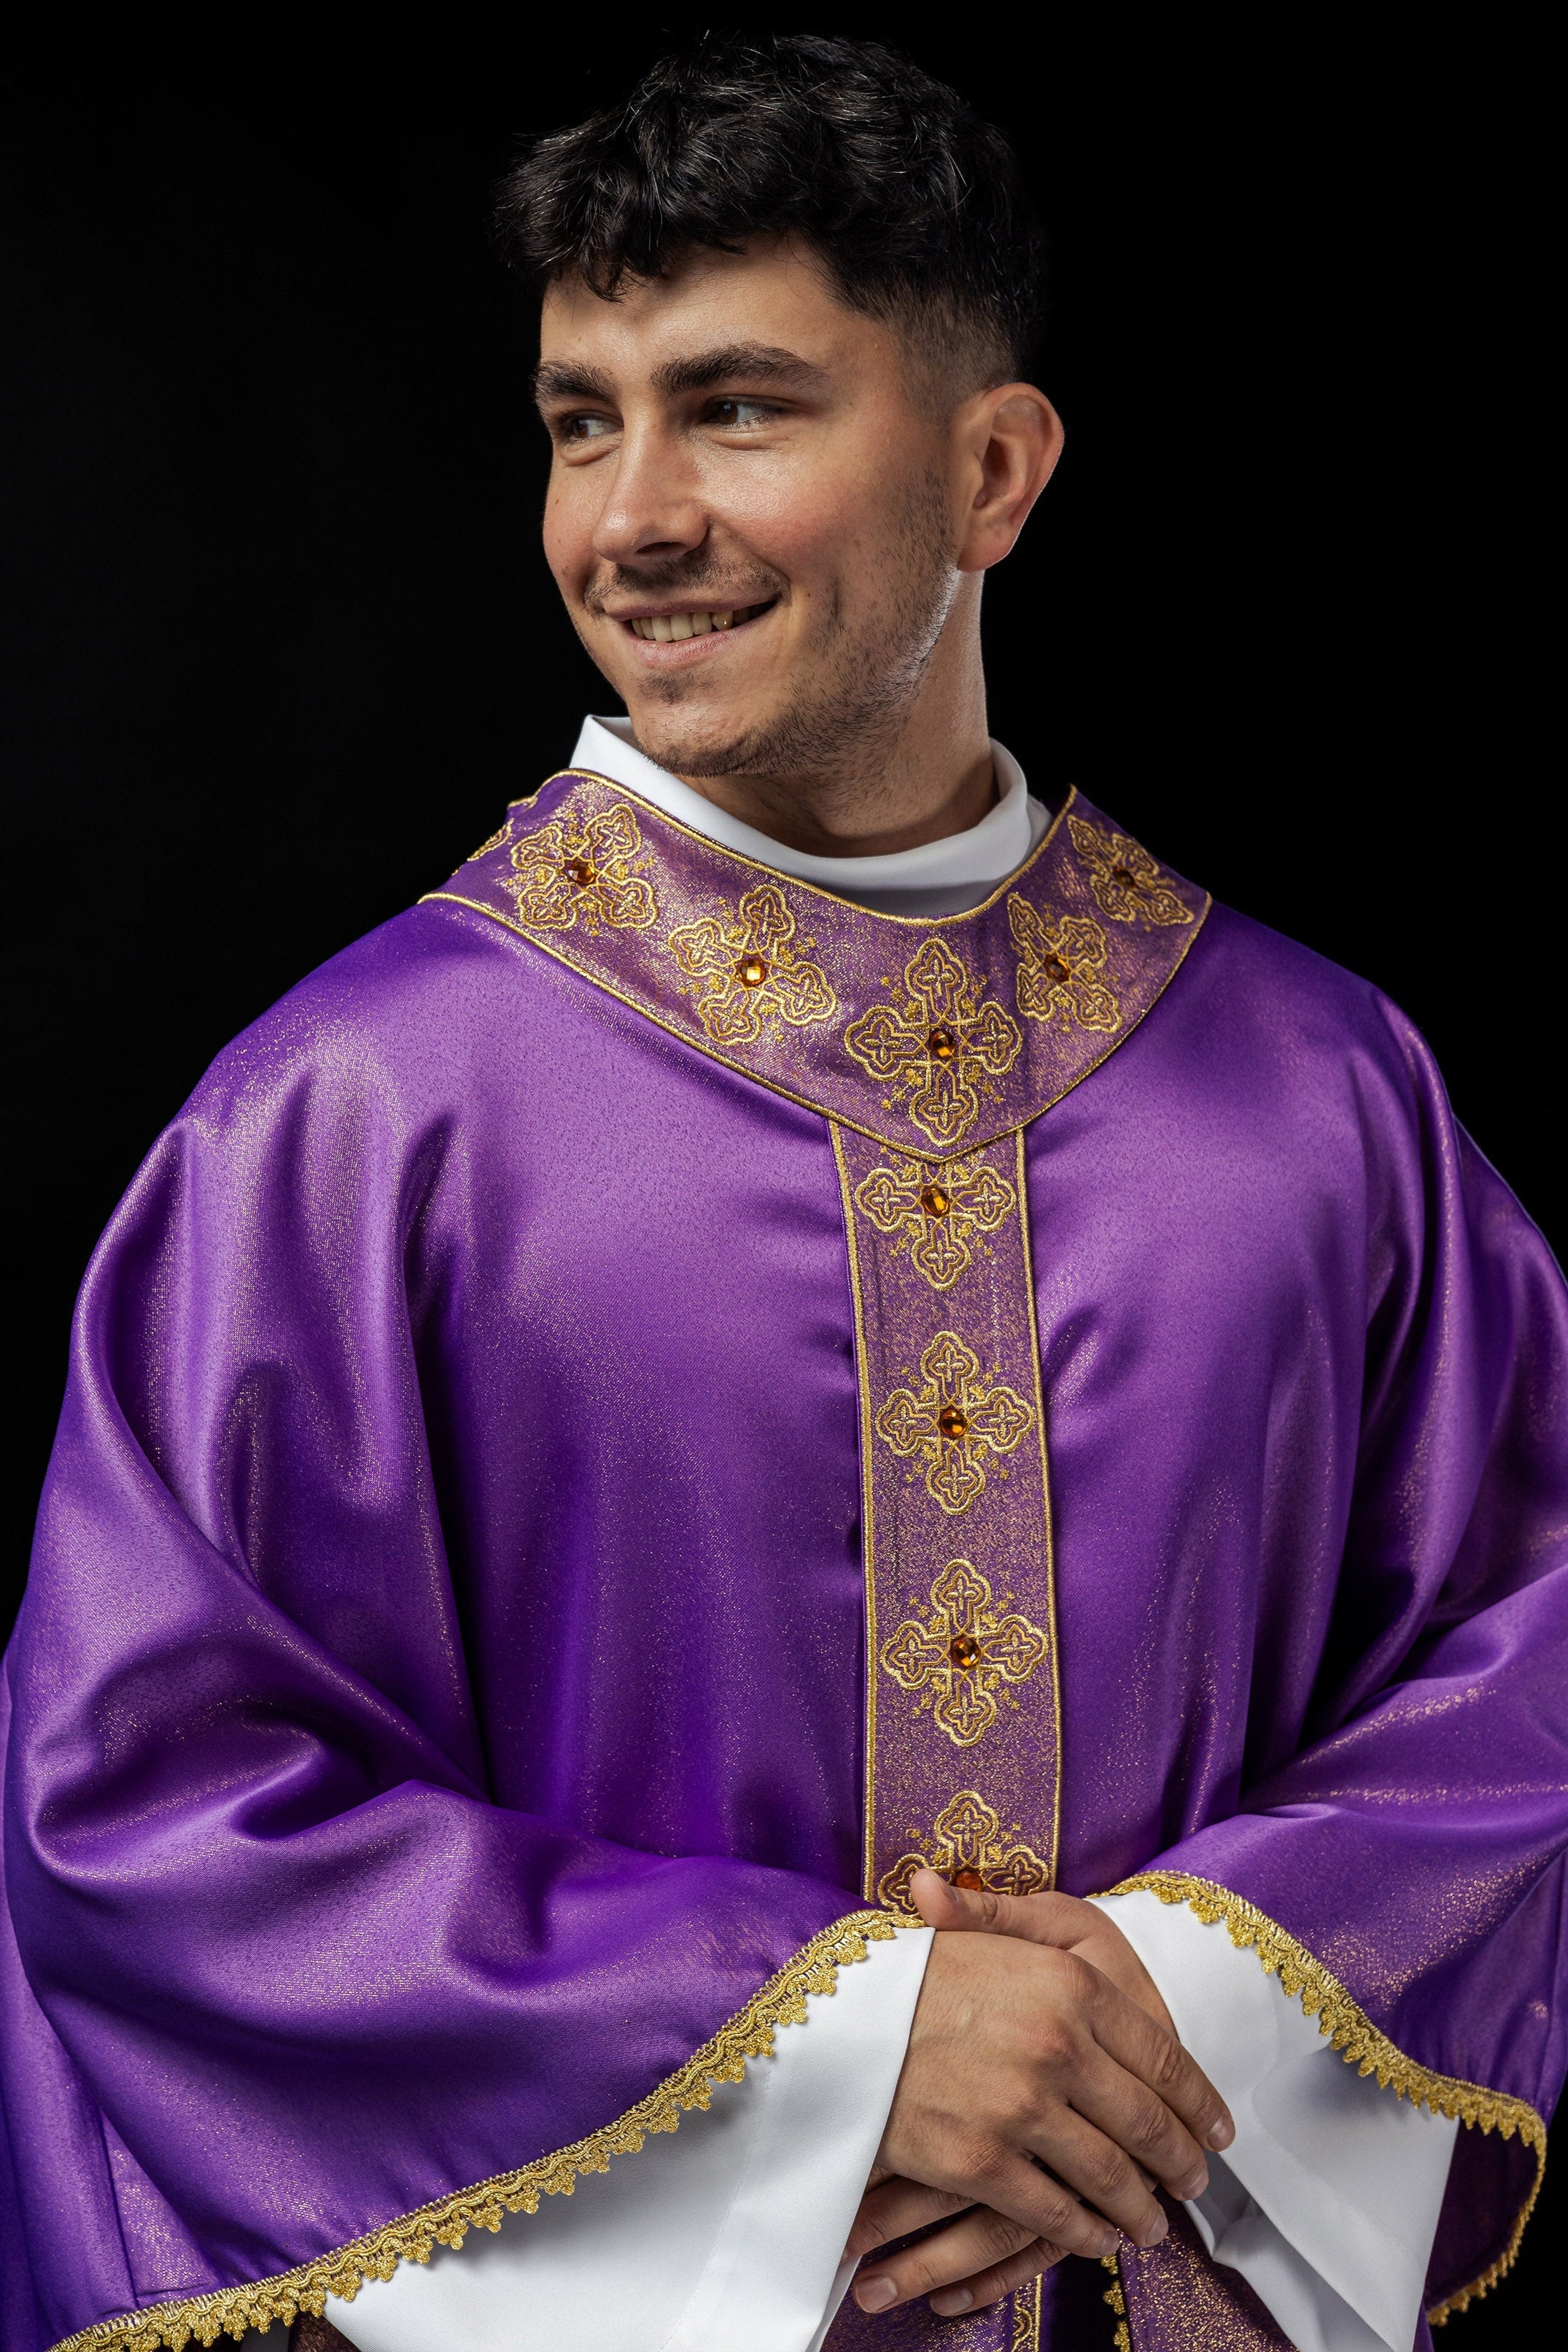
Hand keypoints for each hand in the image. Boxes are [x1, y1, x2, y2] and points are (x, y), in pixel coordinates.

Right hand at [848, 1871, 1232, 2318]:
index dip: (1199, 2100)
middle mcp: (1060, 2045)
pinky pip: (1055, 2213)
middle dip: (1180, 2162)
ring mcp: (1022, 2108)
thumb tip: (1106, 1951)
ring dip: (1139, 2209)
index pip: (1162, 2056)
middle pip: (1147, 2121)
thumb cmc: (913, 1967)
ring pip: (1109, 2176)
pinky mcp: (982, 2162)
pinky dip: (1085, 2234)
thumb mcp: (989, 1928)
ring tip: (1151, 2225)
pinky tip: (1098, 2239)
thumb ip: (1049, 1942)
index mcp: (1072, 1983)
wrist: (832, 2012)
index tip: (1217, 2128)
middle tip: (1193, 2183)